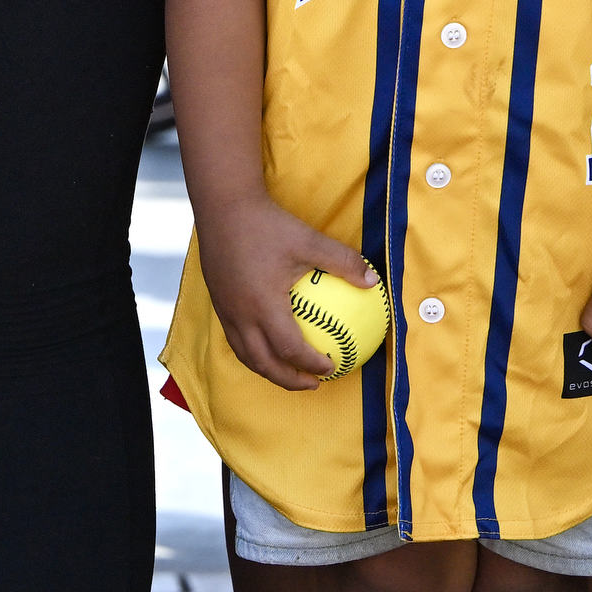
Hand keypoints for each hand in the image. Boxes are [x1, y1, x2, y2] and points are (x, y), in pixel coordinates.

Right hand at [199, 190, 375, 394]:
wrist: (222, 206)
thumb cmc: (267, 224)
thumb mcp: (309, 240)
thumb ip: (343, 261)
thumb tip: (373, 280)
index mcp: (263, 306)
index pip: (290, 349)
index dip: (311, 365)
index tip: (331, 367)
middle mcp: (241, 315)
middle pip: (264, 363)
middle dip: (289, 381)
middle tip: (313, 384)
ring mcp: (225, 310)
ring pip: (245, 354)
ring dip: (269, 369)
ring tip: (289, 373)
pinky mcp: (218, 302)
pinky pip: (235, 337)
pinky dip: (254, 350)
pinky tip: (268, 342)